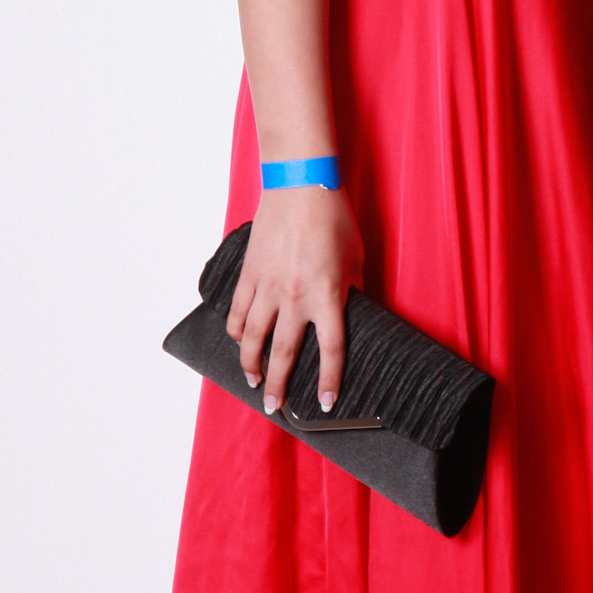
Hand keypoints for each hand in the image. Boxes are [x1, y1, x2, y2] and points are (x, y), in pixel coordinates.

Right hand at [227, 184, 365, 415]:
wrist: (300, 185)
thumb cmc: (334, 218)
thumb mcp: (356, 258)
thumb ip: (352, 291)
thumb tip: (352, 313)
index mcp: (328, 295)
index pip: (330, 350)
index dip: (328, 380)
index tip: (325, 402)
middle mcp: (295, 297)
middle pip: (284, 353)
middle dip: (279, 385)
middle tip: (274, 407)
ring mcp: (268, 286)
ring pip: (252, 338)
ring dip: (251, 364)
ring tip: (253, 381)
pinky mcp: (249, 274)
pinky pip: (239, 312)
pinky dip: (237, 331)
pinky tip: (239, 342)